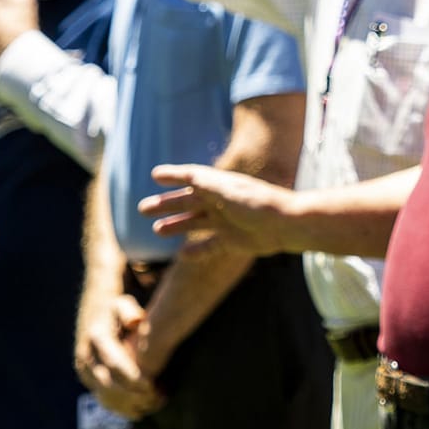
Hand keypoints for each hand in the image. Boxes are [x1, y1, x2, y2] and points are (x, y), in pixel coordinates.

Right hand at [76, 290, 161, 419]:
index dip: (132, 377)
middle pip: (107, 384)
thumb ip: (129, 311)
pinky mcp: (87, 379)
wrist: (93, 311)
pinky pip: (102, 399)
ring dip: (128, 405)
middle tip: (155, 399)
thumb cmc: (115, 308)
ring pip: (103, 396)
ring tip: (152, 405)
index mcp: (96, 337)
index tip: (151, 384)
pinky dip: (121, 408)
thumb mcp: (122, 303)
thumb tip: (135, 321)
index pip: (112, 363)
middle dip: (132, 395)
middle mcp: (86, 356)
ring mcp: (84, 370)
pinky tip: (140, 410)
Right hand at [139, 163, 293, 257]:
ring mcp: (226, 222)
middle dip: (166, 204)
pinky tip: (181, 254)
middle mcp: (220, 202)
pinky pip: (209, 246)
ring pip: (195, 223)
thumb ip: (206, 184)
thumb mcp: (227, 190)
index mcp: (219, 185)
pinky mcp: (233, 241)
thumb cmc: (257, 203)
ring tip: (157, 230)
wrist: (286, 225)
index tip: (154, 174)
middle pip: (187, 202)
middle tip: (142, 209)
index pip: (191, 177)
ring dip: (176, 226)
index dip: (173, 175)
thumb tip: (186, 175)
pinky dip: (196, 250)